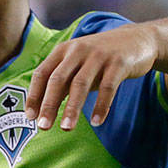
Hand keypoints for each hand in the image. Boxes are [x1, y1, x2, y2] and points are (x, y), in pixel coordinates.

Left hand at [26, 24, 159, 130]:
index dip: (35, 95)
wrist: (137, 39)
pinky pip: (108, 87)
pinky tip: (96, 122)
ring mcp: (99, 55)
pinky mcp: (119, 62)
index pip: (42, 74)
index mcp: (63, 50)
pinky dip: (101, 106)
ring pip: (80, 84)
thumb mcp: (77, 64)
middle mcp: (78, 50)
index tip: (30, 117)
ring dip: (72, 108)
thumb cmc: (100, 58)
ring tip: (66, 128)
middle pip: (58, 79)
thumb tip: (41, 109)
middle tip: (43, 126)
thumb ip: (62, 82)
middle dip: (49, 104)